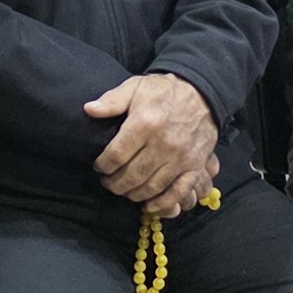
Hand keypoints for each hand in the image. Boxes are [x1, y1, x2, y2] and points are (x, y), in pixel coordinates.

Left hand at [85, 71, 220, 217]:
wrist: (203, 92)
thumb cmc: (164, 91)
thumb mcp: (135, 86)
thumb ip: (111, 100)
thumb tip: (88, 109)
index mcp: (145, 123)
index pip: (117, 155)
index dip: (103, 165)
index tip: (98, 167)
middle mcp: (164, 143)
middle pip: (132, 175)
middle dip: (114, 183)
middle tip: (107, 182)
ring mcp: (181, 157)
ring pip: (152, 186)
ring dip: (133, 194)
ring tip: (123, 190)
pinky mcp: (195, 165)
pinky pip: (178, 191)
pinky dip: (162, 203)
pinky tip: (148, 205)